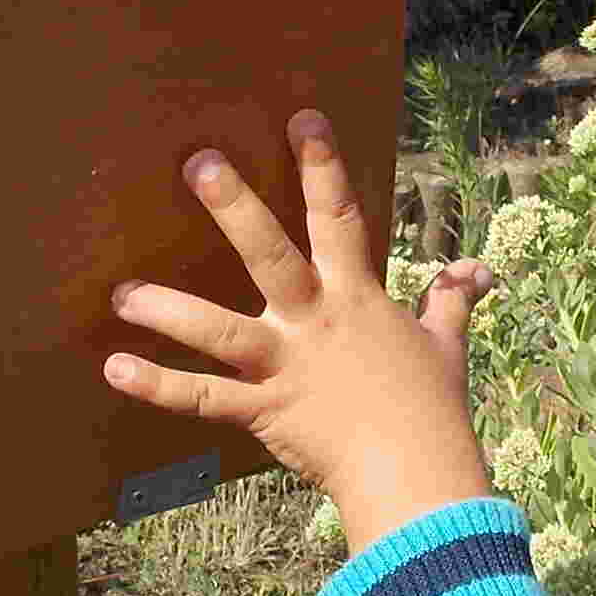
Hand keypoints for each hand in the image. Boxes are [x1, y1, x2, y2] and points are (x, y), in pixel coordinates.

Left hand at [101, 109, 499, 553]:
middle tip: (197, 164)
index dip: (322, 167)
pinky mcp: (265, 411)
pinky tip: (115, 369)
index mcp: (358, 298)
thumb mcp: (445, 347)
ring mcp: (286, 366)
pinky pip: (204, 398)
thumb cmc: (432, 410)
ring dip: (168, 309)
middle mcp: (316, 322)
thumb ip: (451, 301)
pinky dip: (159, 386)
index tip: (302, 118)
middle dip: (235, 205)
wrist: (418, 476)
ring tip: (121, 293)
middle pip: (271, 253)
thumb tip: (479, 271)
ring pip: (220, 330)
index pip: (340, 219)